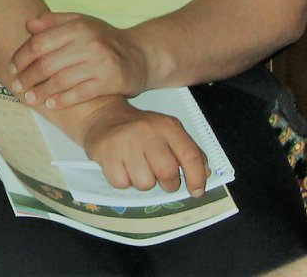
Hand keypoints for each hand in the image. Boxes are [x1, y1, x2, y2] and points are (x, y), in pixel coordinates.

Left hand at [10, 12, 153, 107]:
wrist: (142, 54)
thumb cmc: (105, 39)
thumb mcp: (81, 22)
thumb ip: (53, 21)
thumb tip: (28, 25)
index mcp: (77, 27)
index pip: (40, 43)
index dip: (22, 56)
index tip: (13, 67)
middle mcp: (89, 43)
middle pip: (47, 63)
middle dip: (27, 77)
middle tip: (17, 86)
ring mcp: (101, 63)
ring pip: (61, 80)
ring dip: (41, 91)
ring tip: (30, 98)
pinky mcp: (111, 82)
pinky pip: (81, 93)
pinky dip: (63, 100)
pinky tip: (51, 104)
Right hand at [73, 99, 210, 195]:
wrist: (102, 116)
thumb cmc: (140, 129)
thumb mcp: (168, 132)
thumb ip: (189, 152)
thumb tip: (204, 175)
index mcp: (167, 126)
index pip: (190, 155)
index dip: (197, 178)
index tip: (196, 191)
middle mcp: (146, 131)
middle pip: (167, 173)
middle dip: (169, 184)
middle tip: (162, 179)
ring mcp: (124, 141)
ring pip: (145, 183)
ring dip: (144, 182)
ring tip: (137, 168)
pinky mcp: (105, 153)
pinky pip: (122, 183)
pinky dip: (124, 180)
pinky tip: (121, 166)